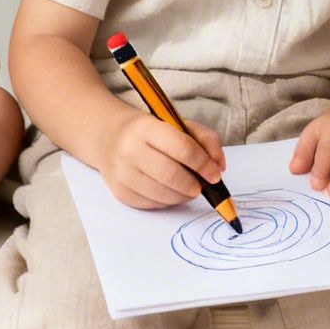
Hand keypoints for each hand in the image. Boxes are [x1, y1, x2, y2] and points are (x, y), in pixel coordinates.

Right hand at [98, 111, 227, 209]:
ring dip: (183, 196)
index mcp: (147, 127)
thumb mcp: (177, 124)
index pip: (182, 147)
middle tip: (201, 186)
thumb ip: (205, 139)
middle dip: (194, 185)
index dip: (203, 164)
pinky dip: (169, 201)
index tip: (214, 174)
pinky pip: (152, 204)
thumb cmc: (151, 131)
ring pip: (163, 194)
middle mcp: (130, 150)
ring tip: (188, 188)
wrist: (109, 137)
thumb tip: (219, 167)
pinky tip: (171, 191)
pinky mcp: (120, 192)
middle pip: (171, 175)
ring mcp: (122, 173)